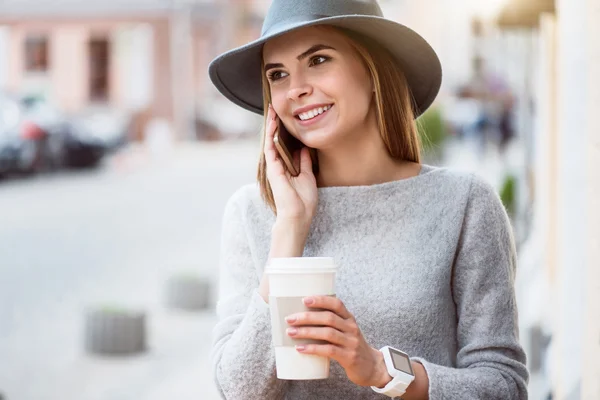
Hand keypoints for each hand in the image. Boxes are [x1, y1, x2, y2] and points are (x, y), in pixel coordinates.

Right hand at [264, 104, 317, 225]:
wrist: (298, 215)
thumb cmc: (303, 201)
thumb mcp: (308, 176)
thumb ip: (304, 162)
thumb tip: (304, 148)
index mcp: (286, 168)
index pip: (283, 146)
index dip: (283, 132)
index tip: (286, 119)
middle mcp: (278, 166)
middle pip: (275, 142)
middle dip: (275, 126)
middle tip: (276, 110)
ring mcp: (274, 167)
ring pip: (270, 142)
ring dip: (271, 127)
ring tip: (272, 111)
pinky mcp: (272, 169)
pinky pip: (270, 148)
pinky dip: (271, 135)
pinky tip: (273, 123)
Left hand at [284, 296, 388, 387]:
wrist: (371, 366)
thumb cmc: (351, 346)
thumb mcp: (345, 331)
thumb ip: (330, 324)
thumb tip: (301, 319)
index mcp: (349, 318)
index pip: (337, 304)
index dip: (321, 300)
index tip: (305, 299)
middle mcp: (351, 328)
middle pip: (328, 318)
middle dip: (307, 317)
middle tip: (290, 319)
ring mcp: (351, 342)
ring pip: (327, 333)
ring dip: (307, 332)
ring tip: (291, 333)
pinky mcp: (349, 357)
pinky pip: (329, 350)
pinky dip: (313, 348)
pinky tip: (301, 349)